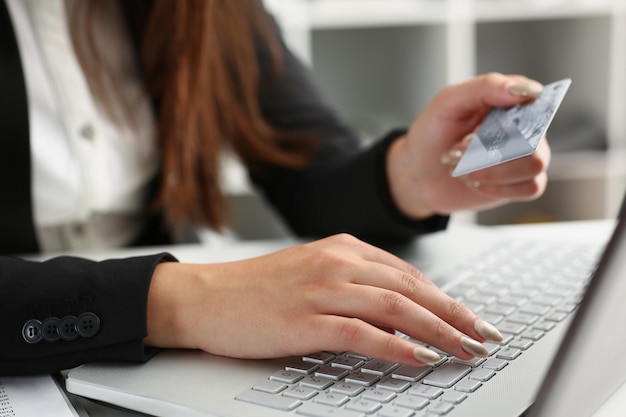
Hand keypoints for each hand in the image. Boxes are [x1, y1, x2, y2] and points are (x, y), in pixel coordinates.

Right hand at [145, 234, 501, 364]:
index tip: (470, 317)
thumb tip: (394, 303)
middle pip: (410, 289)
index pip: (407, 274)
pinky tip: (420, 358)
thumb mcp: (311, 271)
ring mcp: (322, 290)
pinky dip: (397, 346)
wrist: (208, 296)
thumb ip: (352, 280)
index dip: (445, 298)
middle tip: (484, 335)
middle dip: (455, 314)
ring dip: (437, 331)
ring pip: (395, 308)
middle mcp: (337, 264)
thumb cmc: (258, 288)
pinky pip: (363, 333)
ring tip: (466, 350)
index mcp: (341, 249)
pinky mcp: (306, 320)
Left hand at [386, 72, 549, 218]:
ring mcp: (524, 156)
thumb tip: (525, 90)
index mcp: (509, 100)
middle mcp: (523, 126)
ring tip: (464, 167)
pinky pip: (530, 188)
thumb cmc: (432, 134)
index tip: (485, 125)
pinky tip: (476, 181)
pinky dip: (498, 187)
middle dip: (491, 149)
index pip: (535, 98)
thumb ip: (485, 87)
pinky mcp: (519, 183)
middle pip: (535, 138)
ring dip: (492, 169)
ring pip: (534, 165)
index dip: (518, 114)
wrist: (419, 174)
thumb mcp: (448, 102)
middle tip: (459, 148)